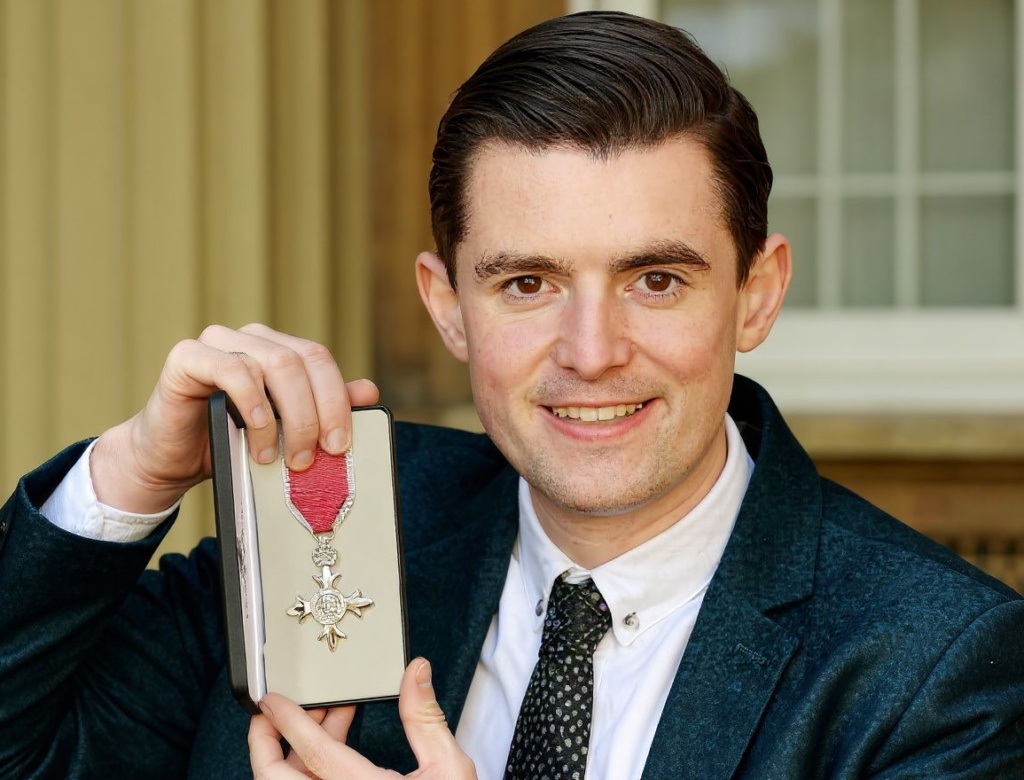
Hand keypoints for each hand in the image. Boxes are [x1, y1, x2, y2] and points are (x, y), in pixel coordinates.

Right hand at [91, 324, 378, 513]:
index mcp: (279, 349)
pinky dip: (252, 401)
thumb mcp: (286, 431)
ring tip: (278, 457)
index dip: (337, 399)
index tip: (340, 444)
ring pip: (273, 363)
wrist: (173, 459)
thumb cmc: (231, 442)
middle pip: (301, 361)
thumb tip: (368, 391)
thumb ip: (323, 409)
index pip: (320, 360)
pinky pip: (230, 368)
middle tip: (313, 456)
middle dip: (315, 412)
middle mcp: (252, 339)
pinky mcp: (187, 357)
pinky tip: (257, 430)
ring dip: (285, 416)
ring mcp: (218, 343)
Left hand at [249, 658, 476, 779]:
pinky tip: (329, 747)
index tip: (272, 701)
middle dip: (265, 744)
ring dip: (294, 753)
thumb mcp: (447, 767)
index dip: (288, 722)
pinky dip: (310, 769)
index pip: (313, 753)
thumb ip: (425, 718)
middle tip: (271, 714)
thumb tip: (415, 674)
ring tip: (317, 721)